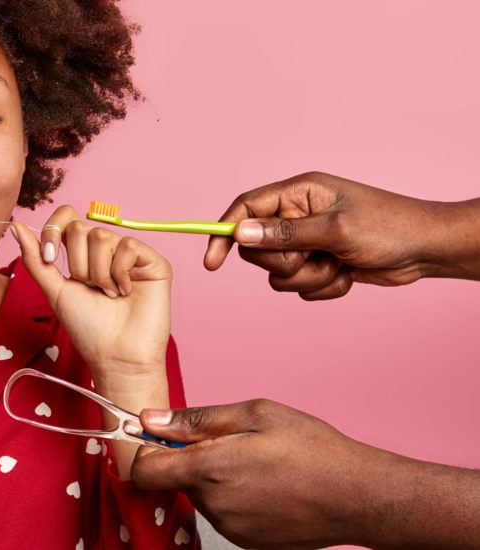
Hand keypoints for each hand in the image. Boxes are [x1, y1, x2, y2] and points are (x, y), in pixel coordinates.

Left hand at [11, 207, 171, 476]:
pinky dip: (120, 272)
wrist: (115, 355)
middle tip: (89, 289)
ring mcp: (130, 254)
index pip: (66, 217)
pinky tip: (126, 291)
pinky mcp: (153, 261)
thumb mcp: (54, 290)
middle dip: (77, 264)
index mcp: (82, 253)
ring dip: (98, 273)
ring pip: (102, 237)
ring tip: (109, 295)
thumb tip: (16, 225)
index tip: (51, 259)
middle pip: (80, 228)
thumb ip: (35, 258)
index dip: (54, 231)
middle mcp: (106, 249)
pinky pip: (128, 245)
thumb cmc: (87, 327)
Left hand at [130, 399, 388, 548]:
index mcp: (209, 470)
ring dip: (215, 479)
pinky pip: (223, 513)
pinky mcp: (246, 542)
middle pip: (175, 480)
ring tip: (257, 464)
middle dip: (191, 459)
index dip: (147, 451)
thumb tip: (150, 419)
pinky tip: (266, 486)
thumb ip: (195, 420)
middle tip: (232, 443)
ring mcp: (230, 528)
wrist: (360, 496)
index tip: (163, 437)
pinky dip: (234, 498)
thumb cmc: (314, 450)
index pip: (143, 472)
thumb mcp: (254, 414)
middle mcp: (213, 505)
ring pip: (201, 496)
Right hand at [204, 171, 458, 299]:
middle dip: (284, 262)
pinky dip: (322, 287)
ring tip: (337, 265)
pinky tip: (347, 275)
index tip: (213, 261)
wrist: (426, 251)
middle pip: (257, 248)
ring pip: (278, 273)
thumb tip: (240, 233)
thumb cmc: (389, 228)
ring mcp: (308, 241)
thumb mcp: (335, 230)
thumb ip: (285, 233)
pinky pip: (299, 287)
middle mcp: (297, 216)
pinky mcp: (318, 264)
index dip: (225, 232)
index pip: (246, 208)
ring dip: (307, 278)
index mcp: (298, 194)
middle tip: (313, 256)